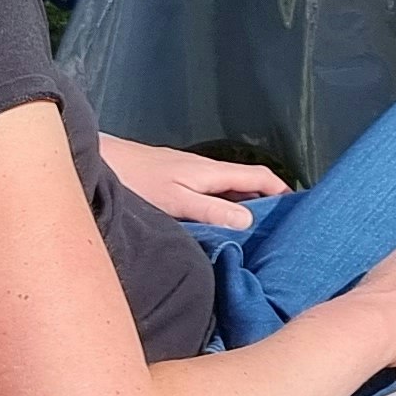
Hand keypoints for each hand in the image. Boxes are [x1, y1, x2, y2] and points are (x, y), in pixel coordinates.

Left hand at [99, 135, 289, 229]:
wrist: (98, 162)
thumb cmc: (137, 182)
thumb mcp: (177, 202)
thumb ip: (212, 212)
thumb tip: (250, 220)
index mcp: (211, 172)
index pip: (259, 177)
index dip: (281, 190)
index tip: (297, 209)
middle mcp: (203, 169)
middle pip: (244, 183)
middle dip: (264, 201)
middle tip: (276, 228)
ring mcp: (187, 174)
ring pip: (224, 188)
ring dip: (240, 205)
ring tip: (249, 232)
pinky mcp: (171, 180)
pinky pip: (207, 192)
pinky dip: (218, 206)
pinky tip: (210, 224)